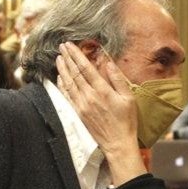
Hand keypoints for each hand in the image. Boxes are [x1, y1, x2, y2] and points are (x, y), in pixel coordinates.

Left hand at [57, 42, 147, 182]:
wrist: (118, 143)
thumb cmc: (126, 121)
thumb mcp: (128, 98)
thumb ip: (117, 79)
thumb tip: (108, 62)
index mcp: (102, 90)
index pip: (85, 68)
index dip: (76, 55)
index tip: (70, 45)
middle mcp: (89, 96)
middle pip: (75, 73)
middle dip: (67, 58)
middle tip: (61, 47)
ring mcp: (82, 105)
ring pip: (69, 83)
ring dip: (62, 69)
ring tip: (58, 58)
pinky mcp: (78, 113)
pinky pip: (67, 96)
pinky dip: (62, 85)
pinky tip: (59, 78)